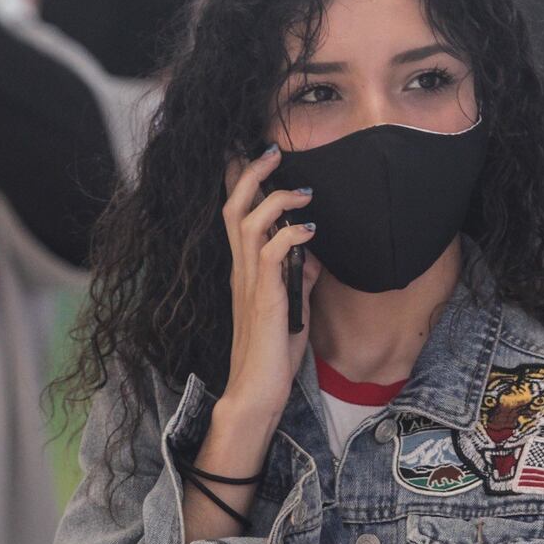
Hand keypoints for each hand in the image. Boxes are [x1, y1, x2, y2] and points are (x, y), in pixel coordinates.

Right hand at [219, 145, 319, 420]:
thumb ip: (295, 276)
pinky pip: (272, 254)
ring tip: (303, 191)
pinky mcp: (264, 299)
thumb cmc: (271, 353)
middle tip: (271, 151)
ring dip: (276, 200)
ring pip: (249, 225)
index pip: (234, 216)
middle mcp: (241, 271)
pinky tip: (310, 229)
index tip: (251, 155)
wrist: (257, 392)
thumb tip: (310, 251)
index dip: (239, 183)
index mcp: (244, 270)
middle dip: (252, 175)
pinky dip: (290, 235)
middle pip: (233, 209)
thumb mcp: (289, 306)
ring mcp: (250, 283)